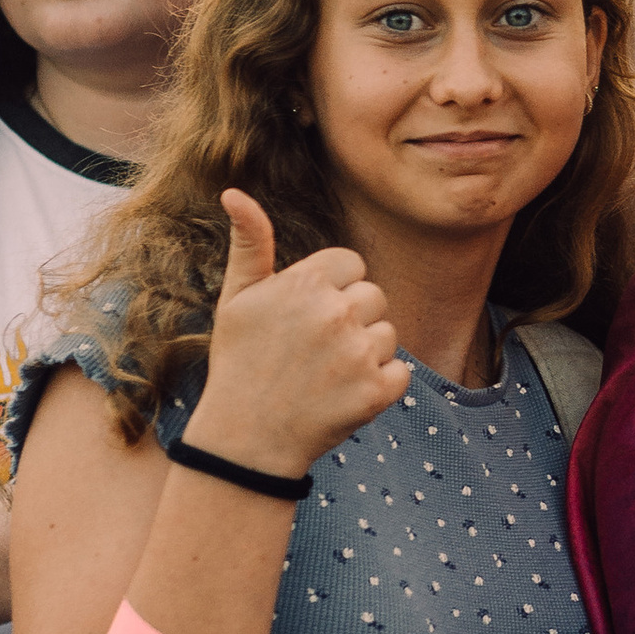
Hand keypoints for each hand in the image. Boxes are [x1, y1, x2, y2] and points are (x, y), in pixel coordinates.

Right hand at [184, 188, 411, 477]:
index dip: (331, 290)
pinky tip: (342, 395)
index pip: (351, 264)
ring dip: (365, 352)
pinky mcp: (378, 391)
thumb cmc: (239, 363)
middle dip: (350, 319)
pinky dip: (379, 385)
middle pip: (373, 296)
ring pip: (387, 333)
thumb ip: (249, 243)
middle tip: (312, 350)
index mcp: (306, 283)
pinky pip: (400, 372)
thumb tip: (234, 191)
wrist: (245, 442)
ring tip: (324, 374)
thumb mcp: (237, 300)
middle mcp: (336, 313)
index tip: (305, 317)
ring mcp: (359, 354)